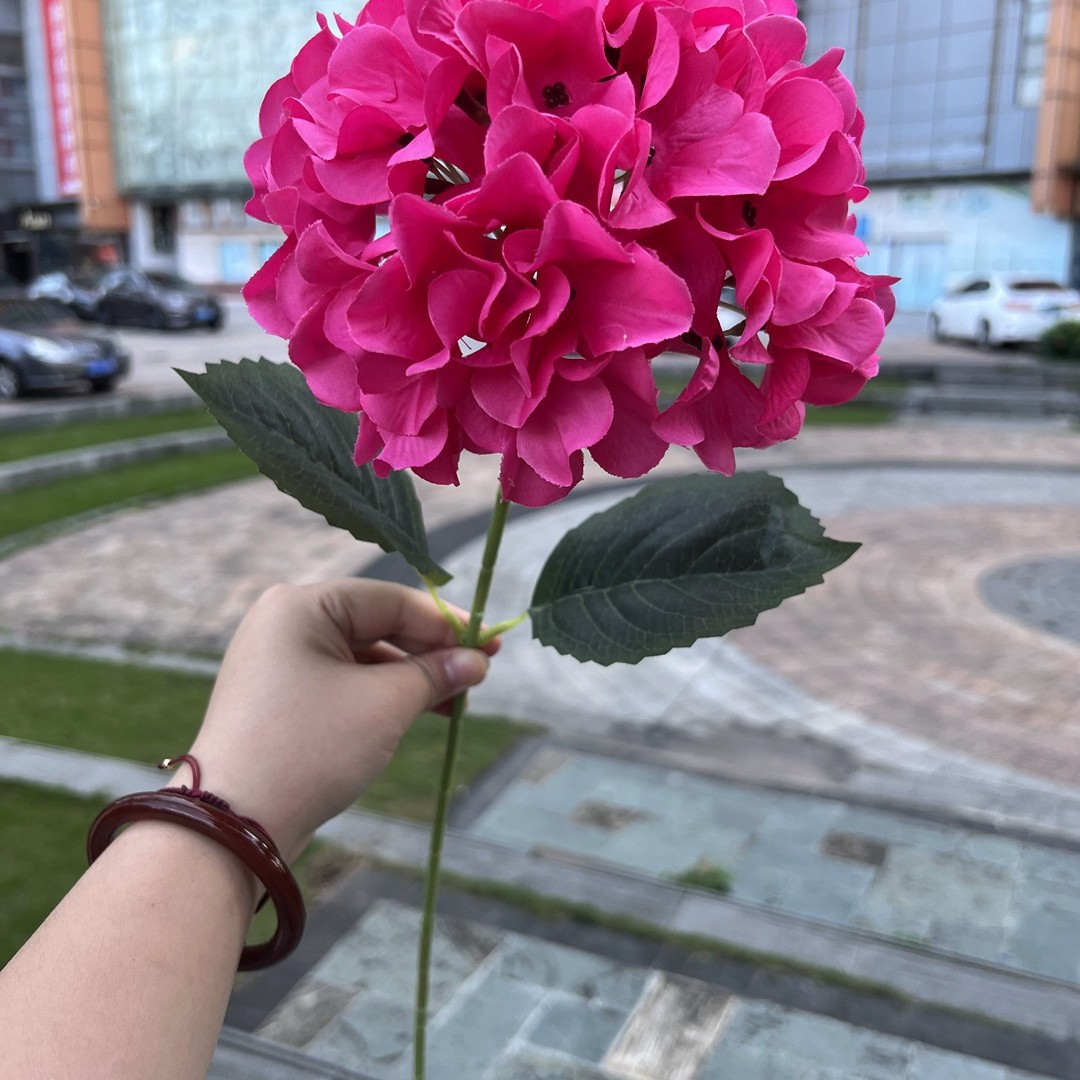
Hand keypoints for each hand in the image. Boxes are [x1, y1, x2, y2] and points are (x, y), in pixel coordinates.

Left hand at [164, 580, 495, 860]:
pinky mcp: (280, 698)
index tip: (491, 645)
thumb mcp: (384, 705)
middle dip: (430, 653)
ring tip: (456, 700)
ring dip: (411, 678)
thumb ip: (434, 674)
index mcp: (302, 605)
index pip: (390, 600)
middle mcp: (285, 623)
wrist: (234, 824)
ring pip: (362, 658)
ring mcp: (278, 661)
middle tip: (481, 672)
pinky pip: (342, 682)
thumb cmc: (310, 747)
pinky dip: (381, 696)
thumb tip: (477, 661)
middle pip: (377, 625)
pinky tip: (419, 712)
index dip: (446, 624)